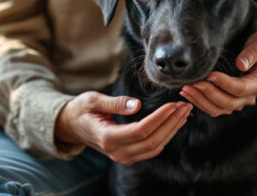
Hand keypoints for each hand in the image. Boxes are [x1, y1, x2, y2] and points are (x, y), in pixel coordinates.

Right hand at [55, 91, 191, 164]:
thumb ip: (115, 103)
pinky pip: (151, 149)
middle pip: (152, 141)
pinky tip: (174, 122)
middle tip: (185, 105)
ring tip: (185, 112)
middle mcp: (116, 152)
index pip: (141, 130)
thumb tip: (137, 104)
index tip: (173, 104)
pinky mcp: (128, 155)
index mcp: (107, 137)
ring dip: (172, 130)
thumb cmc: (81, 109)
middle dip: (172, 123)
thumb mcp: (93, 100)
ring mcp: (123, 157)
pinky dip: (165, 136)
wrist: (71, 125)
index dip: (160, 118)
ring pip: (155, 147)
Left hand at [180, 30, 256, 116]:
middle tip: (193, 82)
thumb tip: (241, 64)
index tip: (209, 75)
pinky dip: (200, 102)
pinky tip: (187, 93)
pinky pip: (214, 108)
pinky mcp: (229, 101)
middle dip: (209, 93)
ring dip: (201, 100)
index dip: (225, 83)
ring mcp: (239, 101)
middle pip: (229, 103)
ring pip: (219, 109)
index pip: (241, 88)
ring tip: (186, 88)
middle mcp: (250, 96)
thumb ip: (252, 53)